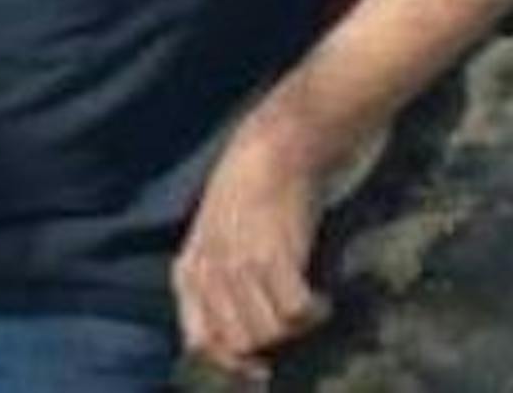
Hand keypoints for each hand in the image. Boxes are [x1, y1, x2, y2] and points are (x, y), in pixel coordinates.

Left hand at [172, 113, 332, 381]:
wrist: (276, 144)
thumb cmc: (249, 189)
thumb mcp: (215, 237)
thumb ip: (217, 281)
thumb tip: (237, 340)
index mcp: (188, 271)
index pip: (198, 342)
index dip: (230, 363)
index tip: (260, 368)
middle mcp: (209, 272)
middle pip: (238, 345)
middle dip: (268, 345)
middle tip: (291, 325)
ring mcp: (240, 265)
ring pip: (267, 334)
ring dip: (294, 330)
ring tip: (307, 305)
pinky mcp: (275, 255)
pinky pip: (296, 312)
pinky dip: (315, 313)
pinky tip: (323, 298)